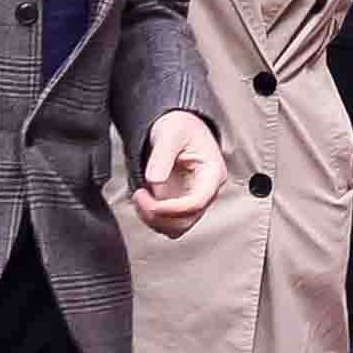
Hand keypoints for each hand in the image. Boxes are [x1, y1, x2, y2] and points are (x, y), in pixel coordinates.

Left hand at [134, 111, 227, 235]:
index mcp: (212, 172)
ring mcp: (193, 198)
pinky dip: (152, 218)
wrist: (178, 125)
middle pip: (187, 219)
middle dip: (160, 214)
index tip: (152, 203)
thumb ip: (162, 155)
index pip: (197, 202)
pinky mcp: (180, 203)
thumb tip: (154, 180)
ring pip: (177, 227)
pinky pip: (168, 222)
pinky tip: (143, 202)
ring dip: (154, 220)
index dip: (173, 208)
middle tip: (140, 196)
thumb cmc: (181, 125)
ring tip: (140, 198)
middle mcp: (206, 190)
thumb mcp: (171, 133)